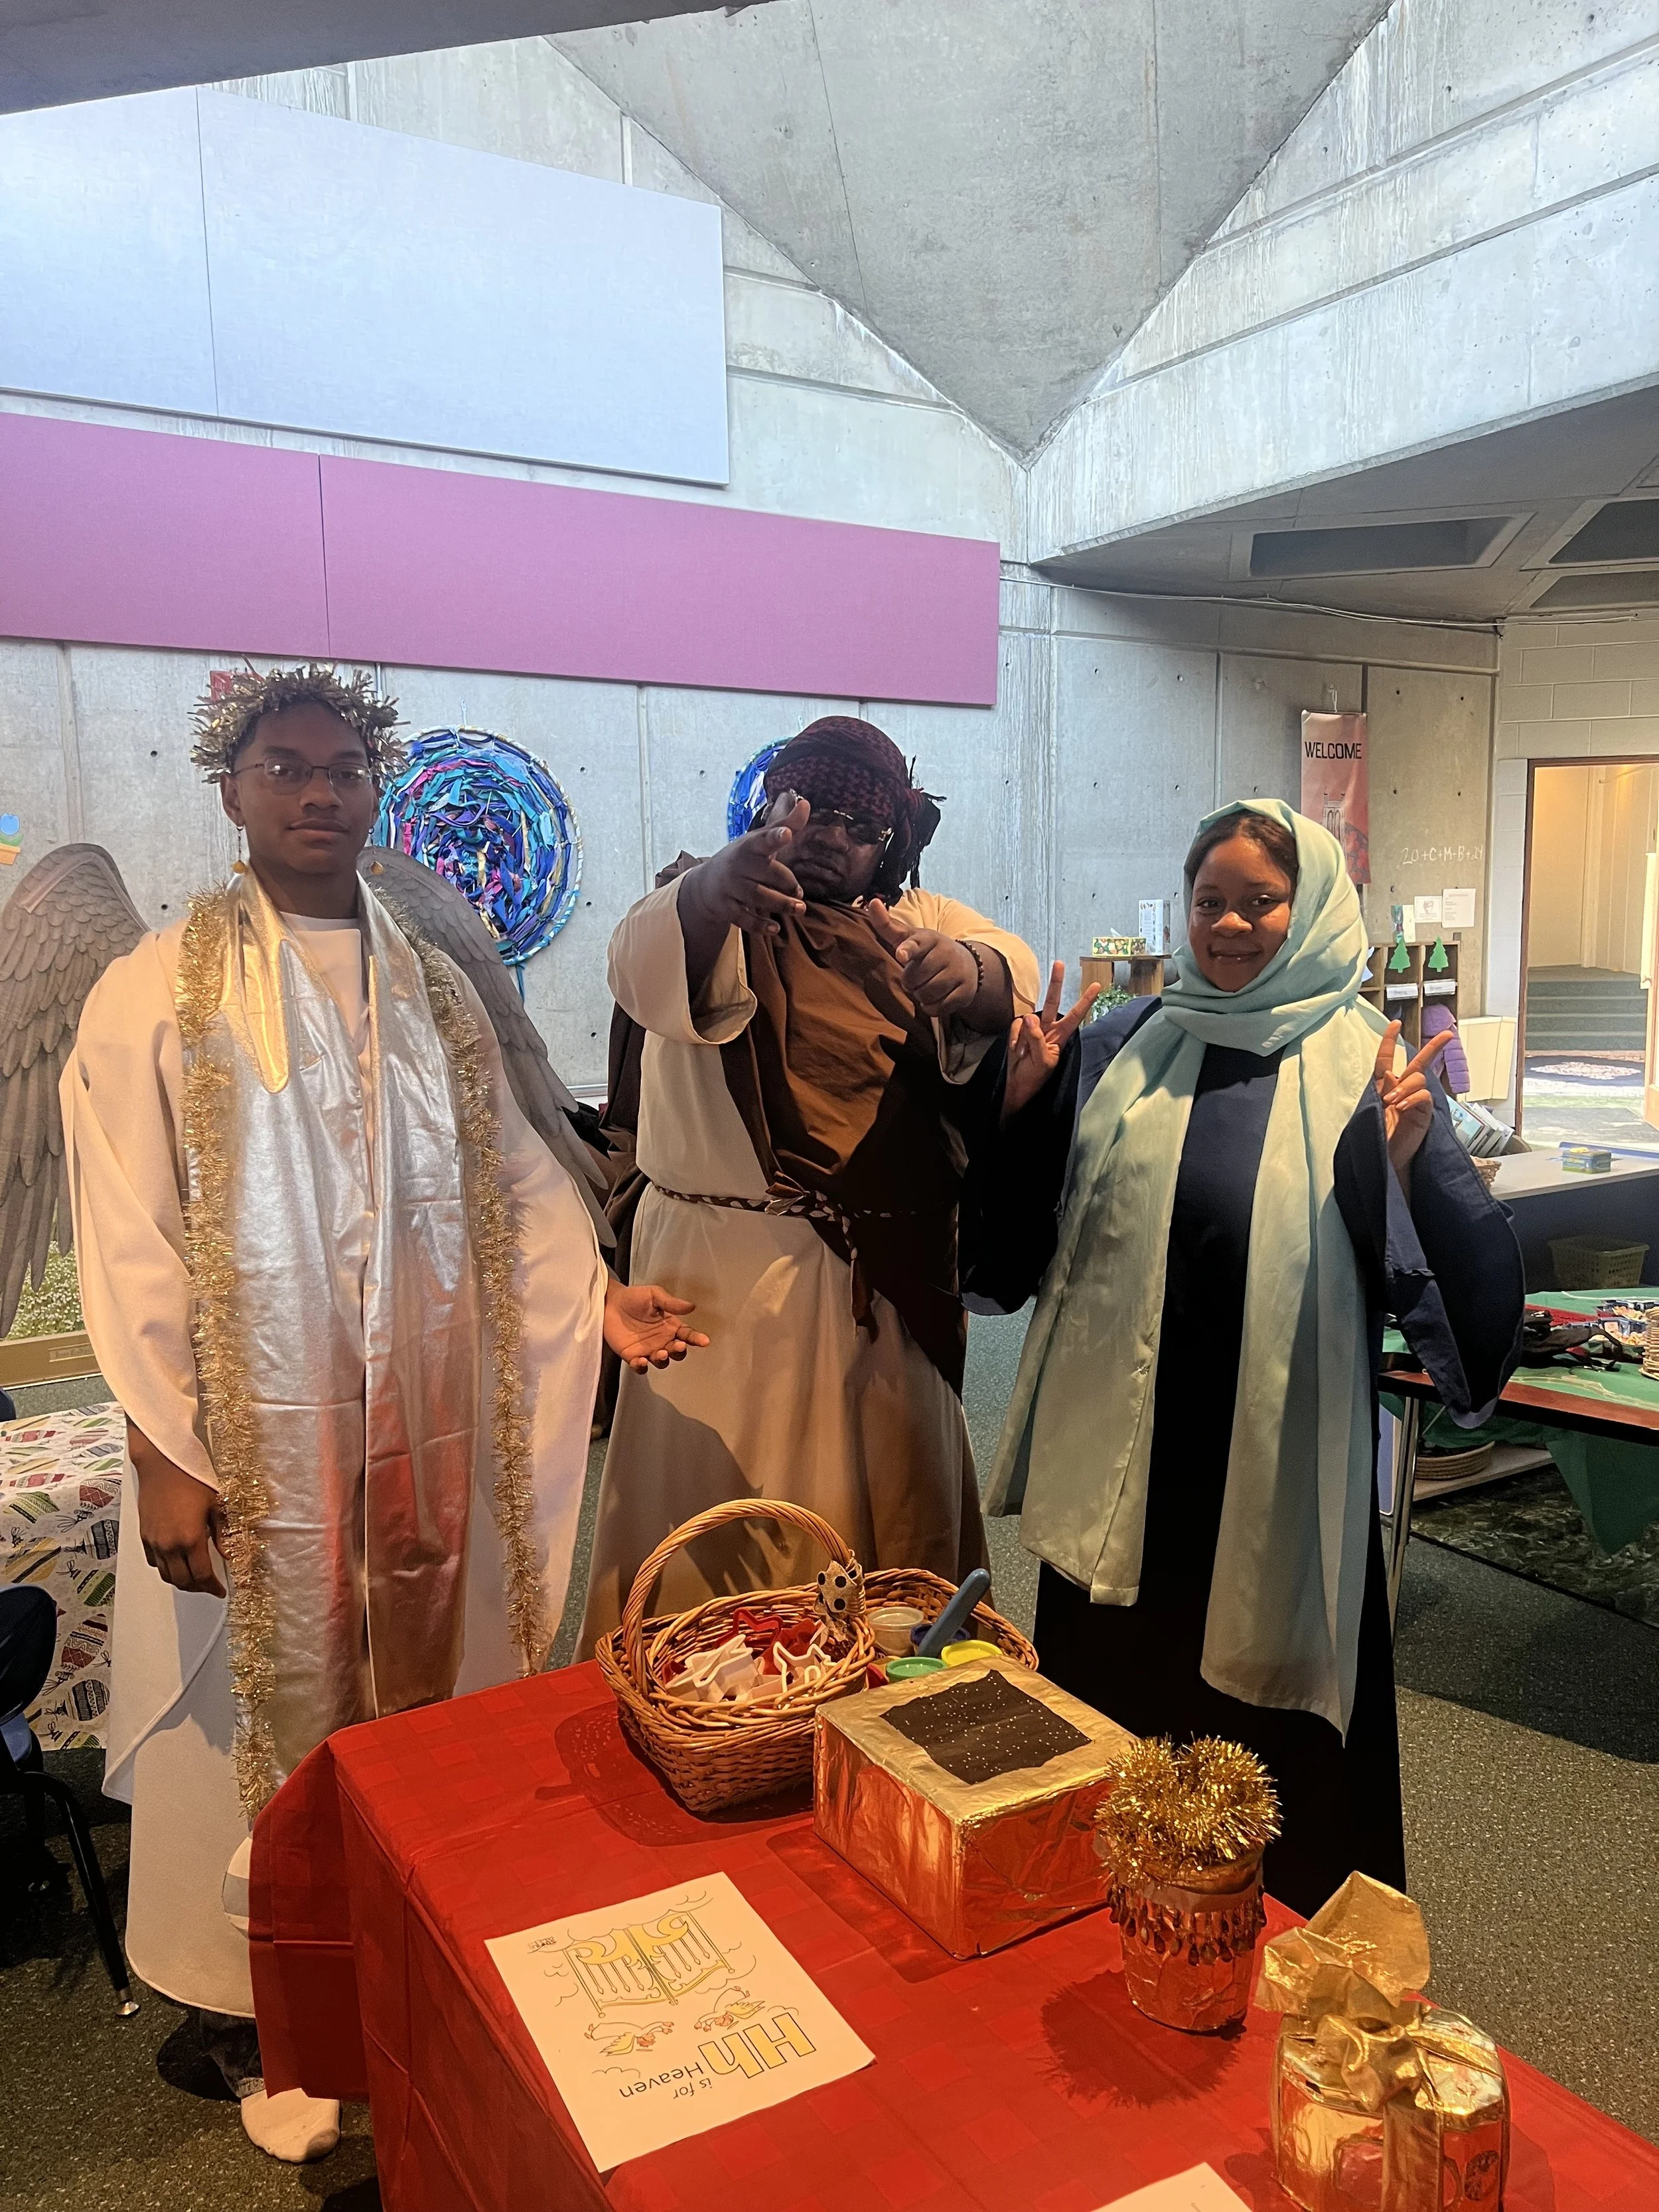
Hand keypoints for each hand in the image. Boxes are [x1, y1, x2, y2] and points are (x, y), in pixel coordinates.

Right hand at [127, 1421, 225, 1595]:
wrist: (162, 1463)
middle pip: (182, 1581)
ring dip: (181, 1581)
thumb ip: (223, 1534)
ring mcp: (154, 1541)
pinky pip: (154, 1562)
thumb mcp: (216, 1504)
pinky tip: (177, 1562)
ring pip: (166, 1575)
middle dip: (198, 1588)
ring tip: (195, 1577)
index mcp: (190, 1538)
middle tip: (209, 1586)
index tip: (220, 1590)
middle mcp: (169, 1544)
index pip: (201, 1575)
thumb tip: (228, 1555)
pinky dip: (166, 1569)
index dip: (212, 1587)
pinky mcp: (144, 1535)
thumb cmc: (191, 1478)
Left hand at [604, 1280, 710, 1373]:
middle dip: (679, 1351)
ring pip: (661, 1362)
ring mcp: (648, 1349)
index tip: (704, 1341)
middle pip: (677, 1352)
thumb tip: (691, 1306)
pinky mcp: (632, 1356)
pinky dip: (642, 1367)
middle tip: (677, 1345)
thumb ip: (671, 1303)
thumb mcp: (654, 1295)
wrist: (609, 1302)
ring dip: (663, 1359)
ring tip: (660, 1352)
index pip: (687, 1335)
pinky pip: (640, 1367)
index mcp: (670, 1326)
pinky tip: (642, 1361)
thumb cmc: (634, 1297)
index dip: (697, 1339)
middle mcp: (662, 1340)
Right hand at [683, 799, 807, 938]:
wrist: (706, 883)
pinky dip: (760, 924)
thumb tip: (806, 803)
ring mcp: (730, 887)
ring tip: (799, 908)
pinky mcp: (726, 908)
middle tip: (800, 892)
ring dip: (780, 904)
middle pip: (766, 873)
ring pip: (758, 897)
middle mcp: (738, 865)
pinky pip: (745, 918)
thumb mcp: (760, 840)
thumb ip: (785, 825)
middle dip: (786, 883)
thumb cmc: (743, 859)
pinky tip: (776, 927)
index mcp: (750, 846)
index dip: (776, 837)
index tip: (787, 835)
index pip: (763, 840)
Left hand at [865, 901, 1006, 1025]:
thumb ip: (888, 925)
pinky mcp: (965, 992)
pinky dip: (932, 1007)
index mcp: (929, 939)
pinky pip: (939, 1008)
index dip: (908, 949)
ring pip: (926, 994)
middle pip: (914, 978)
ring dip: (921, 995)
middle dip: (910, 982)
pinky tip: (935, 997)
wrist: (967, 964)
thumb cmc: (929, 951)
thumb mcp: (910, 937)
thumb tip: (872, 902)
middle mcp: (945, 953)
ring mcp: (957, 973)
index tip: (901, 954)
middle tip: (917, 977)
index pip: (916, 944)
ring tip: (925, 986)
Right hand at [1002, 961, 1100, 1120]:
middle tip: (1059, 963)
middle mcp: (1048, 1028)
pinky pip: (1015, 1027)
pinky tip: (1017, 1051)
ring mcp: (1032, 1028)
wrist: (1016, 1085)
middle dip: (1056, 983)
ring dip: (1024, 1037)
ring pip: (1028, 1017)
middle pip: (1052, 1002)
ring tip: (1024, 1055)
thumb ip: (1037, 1039)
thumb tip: (1029, 1016)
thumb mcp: (1042, 1061)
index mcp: (1060, 1036)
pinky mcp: (1018, 1031)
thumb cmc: (1035, 1076)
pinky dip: (1015, 1040)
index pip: (1075, 1016)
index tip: (1096, 985)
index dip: (1085, 1001)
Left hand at [1373, 1023, 1449, 1178]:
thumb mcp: (1373, 1112)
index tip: (1395, 1024)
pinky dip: (1413, 1098)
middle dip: (1433, 1047)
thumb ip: (1382, 1092)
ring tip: (1394, 1103)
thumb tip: (1389, 1073)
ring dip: (1405, 1087)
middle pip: (1418, 1063)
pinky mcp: (1424, 1113)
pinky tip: (1403, 1108)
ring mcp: (1415, 1101)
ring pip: (1417, 1078)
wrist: (1387, 1160)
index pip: (1387, 1060)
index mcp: (1385, 1088)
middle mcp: (1402, 1091)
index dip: (1390, 1042)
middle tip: (1448, 1033)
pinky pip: (1423, 1096)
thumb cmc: (1378, 1137)